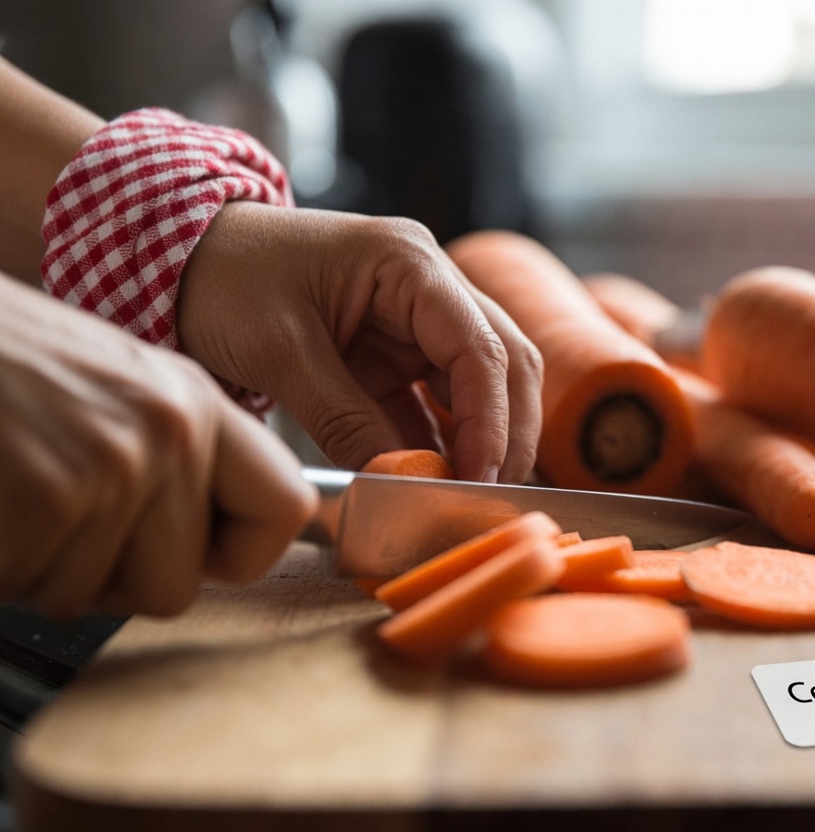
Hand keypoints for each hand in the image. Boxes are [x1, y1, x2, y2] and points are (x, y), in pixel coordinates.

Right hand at [0, 277, 315, 618]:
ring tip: (13, 486)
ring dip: (43, 565)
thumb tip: (216, 536)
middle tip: (57, 514)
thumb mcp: (110, 384)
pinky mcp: (43, 502)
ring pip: (98, 595)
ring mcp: (108, 468)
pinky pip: (32, 587)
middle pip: (180, 581)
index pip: (286, 507)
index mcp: (194, 401)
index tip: (204, 553)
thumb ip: (171, 453)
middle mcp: (168, 432)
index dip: (241, 550)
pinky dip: (2, 563)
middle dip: (111, 574)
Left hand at [176, 203, 542, 482]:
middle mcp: (430, 286)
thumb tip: (394, 480)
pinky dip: (441, 442)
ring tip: (466, 494)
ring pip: (481, 385)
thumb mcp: (279, 349)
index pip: (479, 346)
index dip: (490, 418)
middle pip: (503, 361)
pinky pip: (435, 403)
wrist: (181, 258)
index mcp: (409, 262)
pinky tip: (434, 480)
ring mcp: (417, 321)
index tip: (479, 477)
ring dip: (481, 439)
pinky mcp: (396, 354)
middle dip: (506, 431)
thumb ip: (342, 417)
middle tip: (489, 494)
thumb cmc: (226, 278)